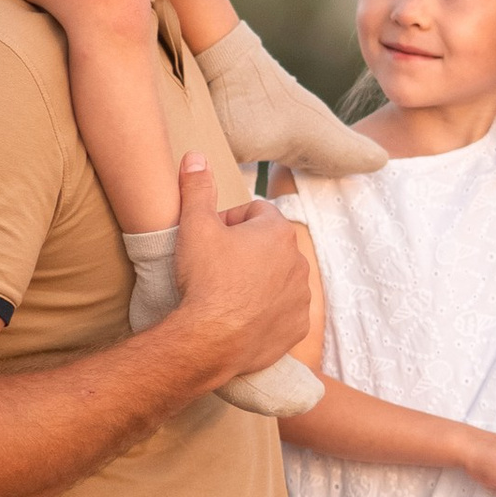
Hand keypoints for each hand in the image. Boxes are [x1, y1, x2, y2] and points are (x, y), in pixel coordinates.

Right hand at [168, 157, 309, 382]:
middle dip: (245, 251)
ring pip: (277, 279)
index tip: (211, 237)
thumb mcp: (194, 226)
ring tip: (227, 293)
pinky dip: (265, 312)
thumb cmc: (204, 280)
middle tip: (215, 266)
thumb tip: (197, 156)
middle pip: (268, 246)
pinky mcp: (297, 328)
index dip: (229, 221)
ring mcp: (300, 297)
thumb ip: (197, 187)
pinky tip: (241, 317)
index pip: (254, 212)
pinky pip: (282, 312)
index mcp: (278, 232)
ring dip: (257, 281)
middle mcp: (299, 262)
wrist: (211, 340)